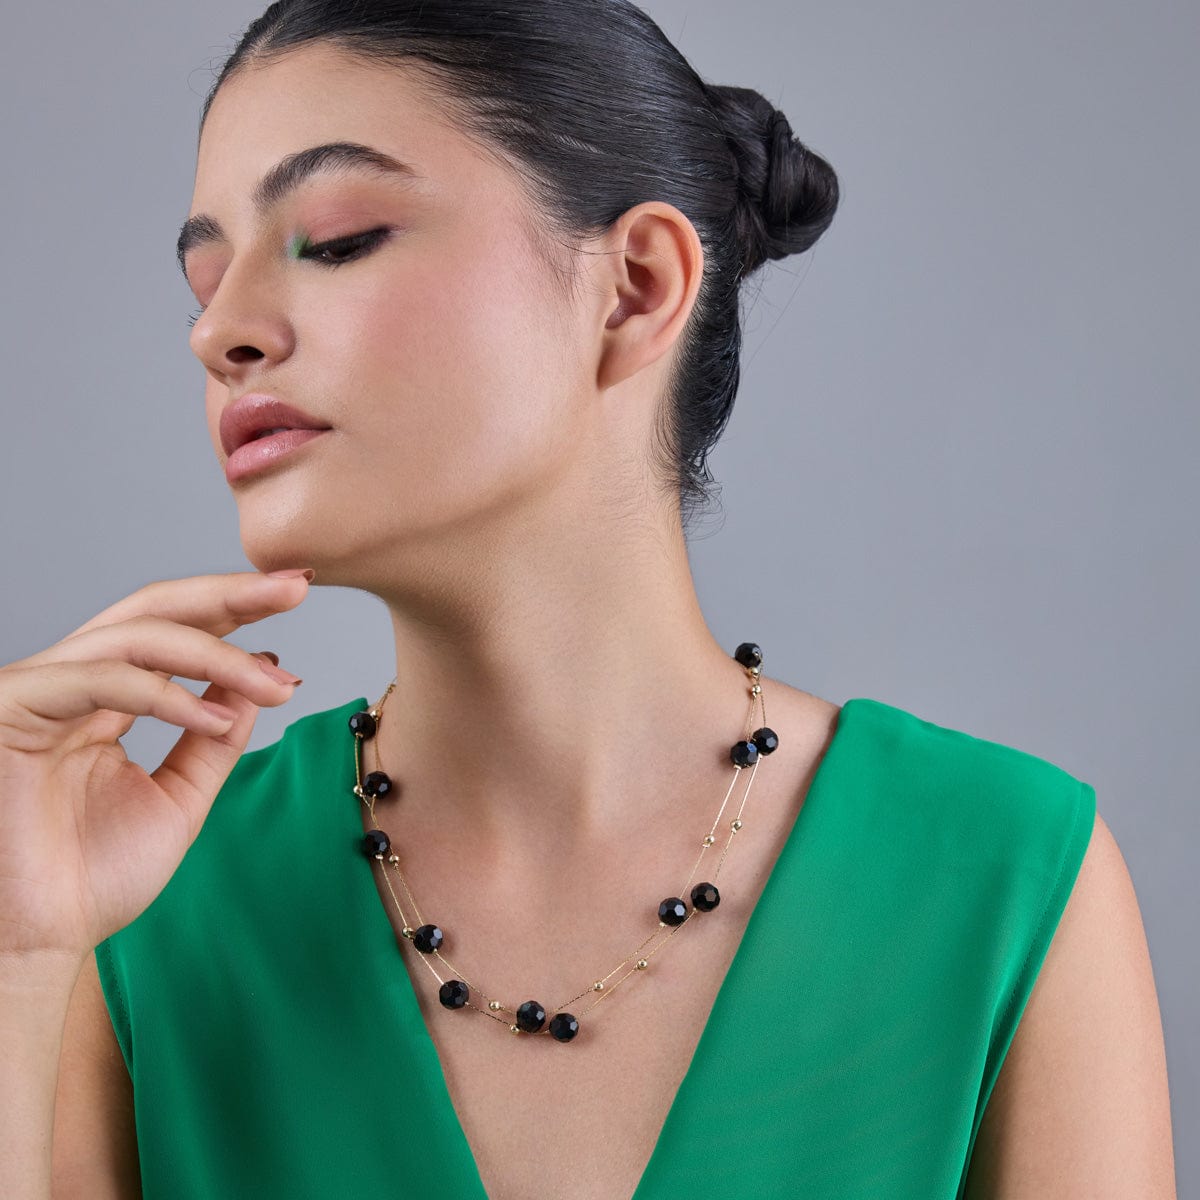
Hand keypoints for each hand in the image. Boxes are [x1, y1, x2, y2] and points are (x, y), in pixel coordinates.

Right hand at [0, 571, 310, 962]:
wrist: (39, 942)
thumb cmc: (95, 877)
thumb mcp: (181, 796)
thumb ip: (214, 737)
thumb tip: (262, 674)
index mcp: (105, 697)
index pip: (176, 631)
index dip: (236, 608)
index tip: (299, 594)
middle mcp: (71, 682)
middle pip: (155, 610)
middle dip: (231, 595)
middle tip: (296, 585)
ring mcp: (38, 690)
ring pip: (136, 637)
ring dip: (216, 655)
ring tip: (274, 683)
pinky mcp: (13, 708)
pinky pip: (101, 680)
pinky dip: (167, 695)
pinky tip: (217, 717)